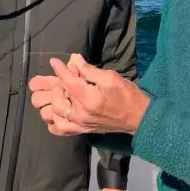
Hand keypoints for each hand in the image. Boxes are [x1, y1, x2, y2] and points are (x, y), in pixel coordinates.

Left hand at [29, 53, 148, 136]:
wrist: (137, 117)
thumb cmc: (126, 94)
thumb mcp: (110, 77)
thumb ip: (89, 70)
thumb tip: (74, 60)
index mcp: (89, 99)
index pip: (68, 82)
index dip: (60, 70)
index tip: (54, 61)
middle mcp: (81, 115)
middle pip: (57, 99)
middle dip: (56, 85)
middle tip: (65, 77)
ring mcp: (80, 124)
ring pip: (53, 115)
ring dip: (52, 101)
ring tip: (60, 92)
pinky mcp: (81, 130)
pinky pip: (59, 129)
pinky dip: (53, 120)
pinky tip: (57, 110)